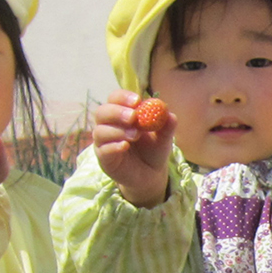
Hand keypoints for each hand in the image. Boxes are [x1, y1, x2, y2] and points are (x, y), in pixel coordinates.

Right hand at [90, 90, 172, 206]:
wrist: (150, 175)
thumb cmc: (153, 151)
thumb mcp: (164, 138)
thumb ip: (167, 126)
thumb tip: (170, 114)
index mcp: (122, 114)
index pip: (115, 98)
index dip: (124, 97)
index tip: (137, 101)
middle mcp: (109, 125)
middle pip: (102, 112)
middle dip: (117, 112)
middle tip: (133, 117)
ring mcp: (104, 142)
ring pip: (100, 131)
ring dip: (118, 130)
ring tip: (136, 135)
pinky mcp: (104, 158)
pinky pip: (103, 149)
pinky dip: (114, 146)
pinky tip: (125, 146)